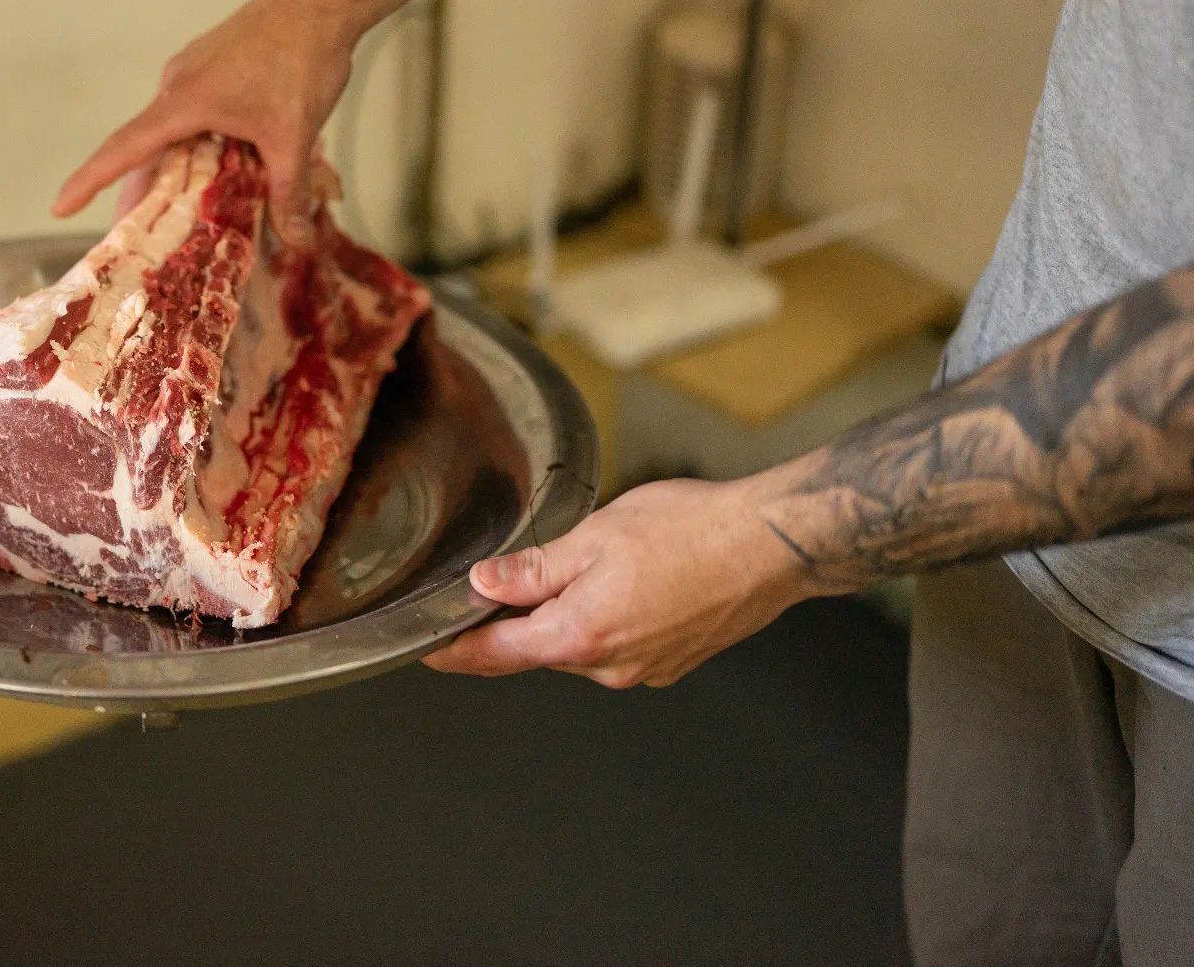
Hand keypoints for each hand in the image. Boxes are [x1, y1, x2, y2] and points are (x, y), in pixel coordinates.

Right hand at [51, 0, 363, 244]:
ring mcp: (193, 70)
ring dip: (174, 168)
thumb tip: (298, 241)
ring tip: (175, 211)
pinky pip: (193, 112)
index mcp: (184, 101)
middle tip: (130, 235)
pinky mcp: (212, 63)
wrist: (322, 0)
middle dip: (138, 192)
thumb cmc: (302, 62)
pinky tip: (219, 166)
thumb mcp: (294, 137)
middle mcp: (177, 84)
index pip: (125, 147)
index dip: (90, 179)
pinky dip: (196, 143)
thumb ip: (288, 193)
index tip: (60, 206)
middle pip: (147, 147)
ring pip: (173, 130)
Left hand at [422, 474, 818, 687]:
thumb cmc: (690, 531)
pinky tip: (623, 582)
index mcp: (580, 636)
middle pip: (537, 649)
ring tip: (581, 567)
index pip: (496, 655)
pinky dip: (605, 620)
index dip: (454, 651)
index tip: (426, 649)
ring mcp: (645, 668)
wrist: (772, 544)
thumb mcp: (593, 537)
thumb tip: (483, 586)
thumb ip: (533, 570)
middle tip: (494, 585)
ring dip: (565, 617)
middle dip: (513, 622)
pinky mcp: (672, 661)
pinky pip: (618, 646)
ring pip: (580, 646)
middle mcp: (610, 666)